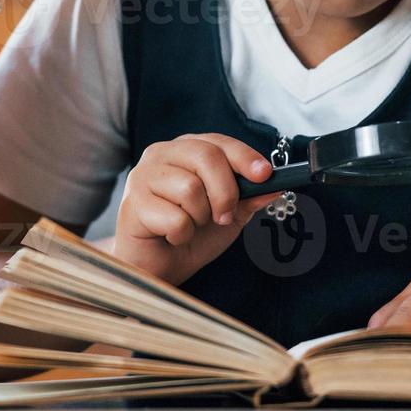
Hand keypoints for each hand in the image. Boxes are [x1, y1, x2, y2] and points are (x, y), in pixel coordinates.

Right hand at [113, 133, 281, 284]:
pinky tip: (171, 237)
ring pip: (190, 188)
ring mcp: (142, 177)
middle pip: (206, 157)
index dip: (244, 157)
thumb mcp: (230, 214)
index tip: (265, 175)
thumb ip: (250, 198)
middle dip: (225, 192)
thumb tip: (277, 187)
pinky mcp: (133, 205)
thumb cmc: (191, 234)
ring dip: (200, 217)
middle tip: (224, 217)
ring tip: (189, 226)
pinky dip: (182, 234)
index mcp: (185, 149)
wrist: (159, 268)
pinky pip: (174, 218)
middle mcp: (161, 154)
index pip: (218, 143)